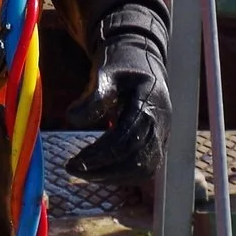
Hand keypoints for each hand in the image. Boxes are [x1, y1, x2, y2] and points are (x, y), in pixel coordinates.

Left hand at [64, 7, 170, 184]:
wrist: (143, 59)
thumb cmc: (121, 65)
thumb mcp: (105, 72)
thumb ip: (93, 96)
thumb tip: (72, 119)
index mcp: (149, 104)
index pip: (126, 140)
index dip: (100, 155)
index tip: (74, 162)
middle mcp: (161, 124)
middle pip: (136, 160)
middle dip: (104, 170)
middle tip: (74, 169)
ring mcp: (163, 134)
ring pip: (144, 169)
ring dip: (113, 176)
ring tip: (84, 172)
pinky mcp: (159, 142)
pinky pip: (146, 168)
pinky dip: (123, 175)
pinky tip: (100, 171)